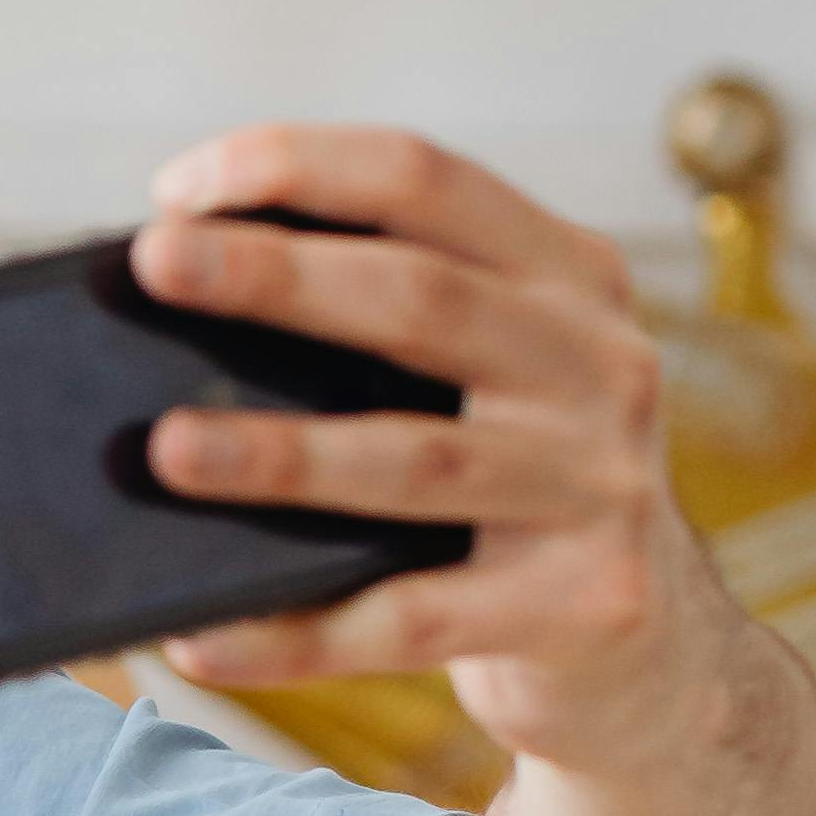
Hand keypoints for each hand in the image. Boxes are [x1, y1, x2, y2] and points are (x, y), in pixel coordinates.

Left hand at [134, 125, 714, 778]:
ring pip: (415, 460)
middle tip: (156, 262)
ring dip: (282, 453)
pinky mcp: (582, 604)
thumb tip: (171, 314)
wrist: (659, 648)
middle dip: (279, 276)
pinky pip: (410, 620)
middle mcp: (599, 364)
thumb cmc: (513, 484)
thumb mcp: (488, 375)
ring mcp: (600, 487)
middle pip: (422, 300)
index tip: (176, 187)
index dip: (299, 167)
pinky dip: (296, 633)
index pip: (426, 181)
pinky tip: (202, 638)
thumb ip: (378, 332)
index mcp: (565, 275)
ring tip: (168, 449)